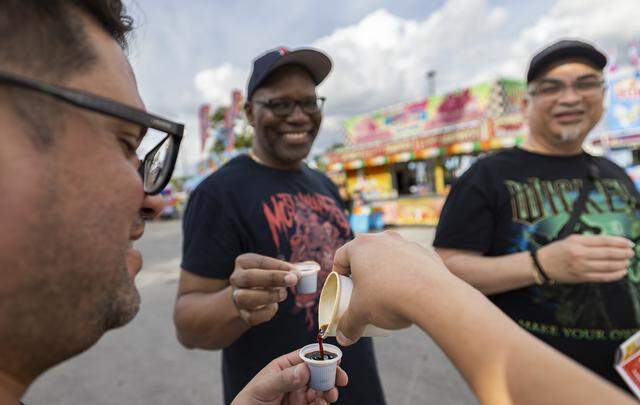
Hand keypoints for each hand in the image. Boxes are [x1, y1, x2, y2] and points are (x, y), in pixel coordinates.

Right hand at [230, 254, 299, 325]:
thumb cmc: (268, 279)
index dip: (279, 266)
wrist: (252, 296)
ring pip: (245, 298)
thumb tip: (303, 273)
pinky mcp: (242, 314)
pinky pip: (252, 317)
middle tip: (292, 280)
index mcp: (244, 262)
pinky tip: (274, 306)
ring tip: (283, 294)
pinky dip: (267, 312)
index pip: (260, 262)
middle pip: (249, 277)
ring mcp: (236, 296)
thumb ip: (290, 270)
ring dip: (268, 296)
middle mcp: (237, 278)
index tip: (295, 272)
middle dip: (273, 278)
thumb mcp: (277, 269)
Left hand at [232, 350, 347, 404]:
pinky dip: (323, 403)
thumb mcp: (263, 388)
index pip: (305, 356)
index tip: (335, 359)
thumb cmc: (248, 403)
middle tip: (340, 379)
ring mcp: (299, 394)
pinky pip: (317, 403)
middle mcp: (294, 379)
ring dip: (329, 389)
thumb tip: (305, 369)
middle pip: (318, 372)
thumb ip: (283, 379)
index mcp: (284, 367)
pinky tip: (323, 404)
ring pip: (321, 388)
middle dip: (331, 374)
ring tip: (331, 395)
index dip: (322, 356)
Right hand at [332, 231, 453, 345]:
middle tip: (363, 294)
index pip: (341, 258)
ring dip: (385, 273)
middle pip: (366, 256)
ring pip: (389, 257)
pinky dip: (406, 275)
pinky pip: (410, 263)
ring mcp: (406, 243)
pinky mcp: (425, 252)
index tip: (343, 290)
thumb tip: (343, 338)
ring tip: (387, 295)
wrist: (432, 296)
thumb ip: (349, 325)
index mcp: (360, 246)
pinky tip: (409, 293)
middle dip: (362, 274)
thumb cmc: (389, 298)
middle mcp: (382, 239)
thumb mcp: (361, 314)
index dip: (338, 275)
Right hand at [537, 235, 633, 282]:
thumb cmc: (558, 250)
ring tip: (628, 262)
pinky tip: (621, 272)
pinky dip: (615, 275)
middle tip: (632, 253)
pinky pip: (603, 277)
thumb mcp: (571, 239)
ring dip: (621, 264)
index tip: (630, 243)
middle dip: (624, 253)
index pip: (604, 241)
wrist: (543, 264)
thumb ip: (590, 240)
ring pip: (608, 266)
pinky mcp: (581, 278)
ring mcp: (581, 267)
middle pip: (608, 253)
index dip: (620, 242)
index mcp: (578, 242)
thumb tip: (611, 243)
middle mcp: (580, 254)